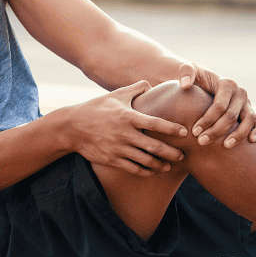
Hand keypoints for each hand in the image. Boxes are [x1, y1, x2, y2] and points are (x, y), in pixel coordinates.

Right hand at [61, 81, 187, 176]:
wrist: (71, 127)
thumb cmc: (96, 108)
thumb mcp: (115, 95)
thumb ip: (135, 88)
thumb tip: (151, 84)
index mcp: (128, 117)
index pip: (155, 123)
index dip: (171, 129)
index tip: (184, 132)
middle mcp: (124, 134)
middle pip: (154, 146)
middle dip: (171, 153)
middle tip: (183, 155)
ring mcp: (118, 149)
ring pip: (145, 161)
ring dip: (160, 165)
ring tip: (170, 165)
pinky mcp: (111, 160)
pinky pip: (133, 169)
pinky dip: (145, 171)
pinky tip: (153, 171)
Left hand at [179, 62, 255, 148]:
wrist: (206, 83)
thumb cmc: (197, 79)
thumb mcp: (189, 70)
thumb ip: (185, 72)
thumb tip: (185, 84)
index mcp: (227, 84)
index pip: (219, 105)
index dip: (207, 120)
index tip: (194, 131)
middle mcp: (240, 93)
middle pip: (231, 115)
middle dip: (216, 130)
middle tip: (201, 141)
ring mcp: (247, 103)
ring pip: (248, 120)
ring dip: (238, 135)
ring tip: (225, 146)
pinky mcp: (251, 112)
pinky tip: (251, 141)